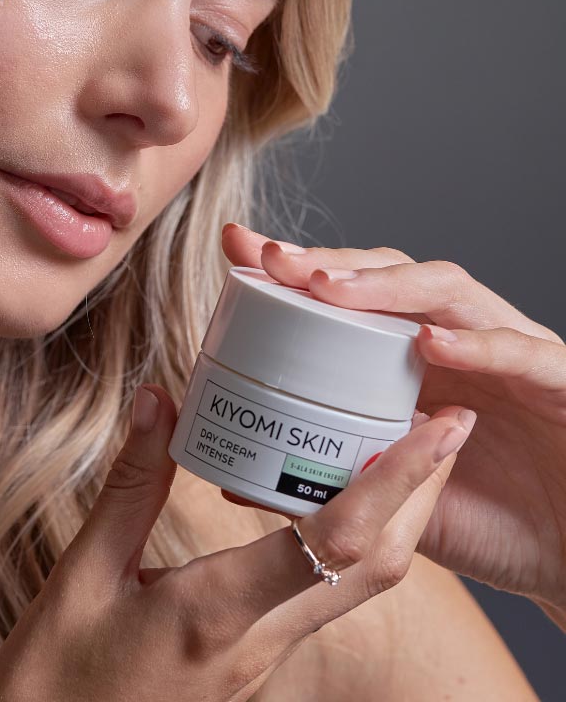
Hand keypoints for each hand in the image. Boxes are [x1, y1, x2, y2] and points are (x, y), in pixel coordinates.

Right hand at [0, 382, 472, 700]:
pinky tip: (316, 499)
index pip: (335, 540)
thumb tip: (156, 399)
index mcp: (218, 613)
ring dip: (389, 517)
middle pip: (376, 568)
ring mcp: (263, 658)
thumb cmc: (55, 679)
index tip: (436, 428)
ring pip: (355, 585)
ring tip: (385, 446)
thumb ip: (129, 485)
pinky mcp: (253, 661)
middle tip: (436, 424)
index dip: (397, 479)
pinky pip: (317, 595)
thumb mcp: (82, 575)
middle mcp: (260, 641)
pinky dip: (342, 540)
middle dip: (420, 493)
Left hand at [220, 222, 565, 615]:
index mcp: (410, 355)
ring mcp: (508, 353)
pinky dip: (478, 344)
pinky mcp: (560, 383)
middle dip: (330, 262)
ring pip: (450, 291)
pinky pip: (521, 352)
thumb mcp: (387, 496)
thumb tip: (233, 482)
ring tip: (329, 289)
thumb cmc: (483, 517)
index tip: (238, 248)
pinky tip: (430, 343)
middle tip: (273, 259)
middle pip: (390, 274)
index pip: (351, 294)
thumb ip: (323, 480)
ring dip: (388, 285)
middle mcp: (455, 339)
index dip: (297, 267)